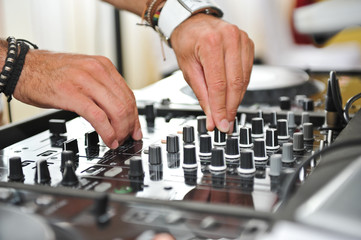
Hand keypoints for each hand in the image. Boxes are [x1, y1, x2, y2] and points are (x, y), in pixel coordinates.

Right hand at [14, 50, 141, 147]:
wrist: (22, 67)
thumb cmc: (50, 72)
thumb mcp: (84, 73)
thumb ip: (101, 87)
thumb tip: (117, 108)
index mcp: (103, 66)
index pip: (129, 94)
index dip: (135, 116)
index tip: (135, 128)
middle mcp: (97, 71)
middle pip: (126, 104)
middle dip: (130, 125)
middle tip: (127, 137)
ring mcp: (85, 82)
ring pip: (116, 111)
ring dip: (120, 130)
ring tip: (117, 140)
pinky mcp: (72, 95)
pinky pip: (98, 117)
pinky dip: (107, 132)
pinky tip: (108, 140)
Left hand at [171, 14, 253, 132]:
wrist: (192, 23)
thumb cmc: (187, 42)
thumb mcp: (188, 69)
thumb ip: (201, 94)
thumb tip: (212, 117)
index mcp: (211, 43)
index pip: (219, 84)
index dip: (220, 108)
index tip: (220, 124)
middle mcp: (230, 39)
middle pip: (235, 83)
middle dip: (230, 108)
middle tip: (226, 124)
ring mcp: (242, 40)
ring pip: (244, 80)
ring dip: (236, 100)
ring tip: (228, 113)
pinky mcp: (248, 44)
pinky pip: (248, 72)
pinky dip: (240, 87)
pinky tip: (233, 96)